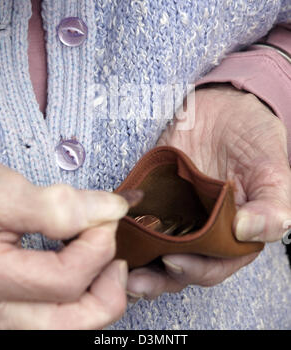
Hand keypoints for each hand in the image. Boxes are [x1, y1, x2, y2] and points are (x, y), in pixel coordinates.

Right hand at [0, 158, 130, 328]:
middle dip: (107, 290)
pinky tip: (81, 275)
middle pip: (70, 325)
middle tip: (116, 255)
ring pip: (62, 329)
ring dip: (93, 301)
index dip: (99, 243)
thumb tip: (110, 211)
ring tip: (102, 266)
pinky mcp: (2, 312)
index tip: (108, 213)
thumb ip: (55, 206)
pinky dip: (74, 302)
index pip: (66, 280)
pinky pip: (49, 320)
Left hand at [127, 84, 290, 299]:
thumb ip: (271, 206)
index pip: (216, 264)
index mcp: (234, 232)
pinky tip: (111, 233)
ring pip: (156, 247)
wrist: (224, 104)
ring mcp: (176, 211)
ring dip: (138, 261)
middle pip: (180, 264)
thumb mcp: (271, 169)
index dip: (197, 269)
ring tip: (120, 267)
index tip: (174, 262)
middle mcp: (203, 228)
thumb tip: (246, 232)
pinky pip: (138, 216)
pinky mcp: (155, 193)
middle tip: (135, 280)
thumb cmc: (253, 137)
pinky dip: (125, 228)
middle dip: (158, 277)